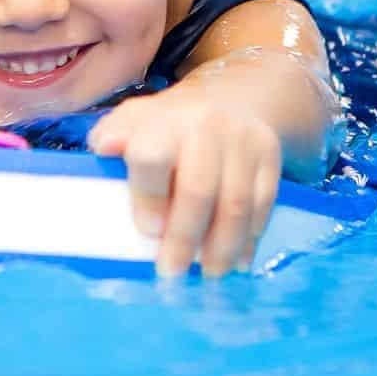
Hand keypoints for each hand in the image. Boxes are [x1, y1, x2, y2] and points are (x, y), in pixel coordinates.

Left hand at [86, 90, 281, 278]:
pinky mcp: (271, 157)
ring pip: (236, 203)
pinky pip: (264, 204)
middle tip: (171, 271)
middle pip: (199, 189)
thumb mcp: (133, 122)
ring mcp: (244, 141)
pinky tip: (236, 261)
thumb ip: (112, 136)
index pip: (153, 157)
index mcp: (165, 120)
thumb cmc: (168, 126)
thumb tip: (105, 149)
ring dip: (221, 247)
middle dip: (184, 238)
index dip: (149, 198)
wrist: (230, 101)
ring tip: (208, 274)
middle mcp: (208, 126)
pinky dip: (249, 239)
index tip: (148, 231)